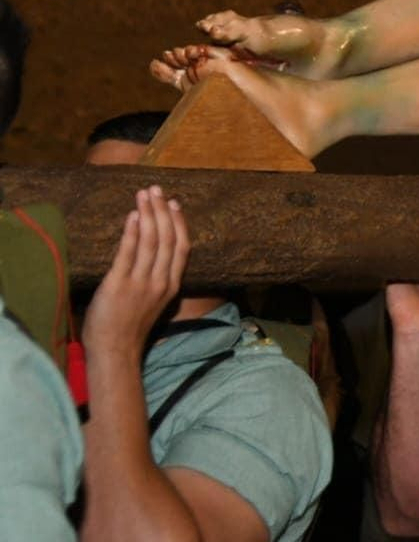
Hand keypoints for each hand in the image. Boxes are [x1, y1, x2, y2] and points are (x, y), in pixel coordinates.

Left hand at [83, 186, 190, 358]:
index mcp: (171, 285)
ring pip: (150, 241)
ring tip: (143, 195)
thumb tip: (151, 256)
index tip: (174, 203)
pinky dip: (132, 232)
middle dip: (162, 210)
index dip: (179, 222)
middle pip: (167, 238)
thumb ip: (156, 280)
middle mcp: (160, 281)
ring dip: (148, 214)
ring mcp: (141, 283)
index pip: (181, 247)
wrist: (116, 351)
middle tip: (156, 190)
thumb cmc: (130, 328)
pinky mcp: (120, 284)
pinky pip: (128, 253)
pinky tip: (133, 216)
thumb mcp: (153, 303)